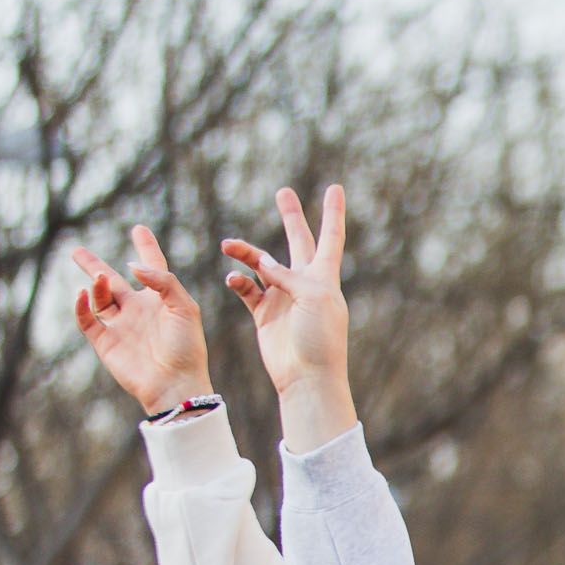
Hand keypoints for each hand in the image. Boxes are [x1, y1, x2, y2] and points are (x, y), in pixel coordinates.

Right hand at [68, 227, 210, 415]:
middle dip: (95, 266)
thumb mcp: (184, 307)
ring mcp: (121, 326)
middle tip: (76, 250)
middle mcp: (138, 310)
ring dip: (96, 283)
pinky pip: (86, 319)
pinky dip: (81, 306)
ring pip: (99, 298)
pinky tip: (84, 292)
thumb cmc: (186, 348)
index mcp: (160, 300)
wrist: (175, 384)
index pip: (152, 267)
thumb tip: (130, 266)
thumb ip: (162, 280)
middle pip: (112, 281)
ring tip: (99, 277)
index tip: (139, 229)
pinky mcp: (106, 342)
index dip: (146, 247)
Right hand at [221, 184, 354, 449]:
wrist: (306, 377)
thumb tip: (261, 261)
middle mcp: (304, 283)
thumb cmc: (318, 339)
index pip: (330, 237)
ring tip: (228, 245)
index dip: (332, 212)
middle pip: (298, 241)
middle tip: (283, 191)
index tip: (336, 187)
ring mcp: (284, 297)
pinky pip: (247, 288)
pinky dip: (238, 280)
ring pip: (261, 263)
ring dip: (245, 251)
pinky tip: (233, 279)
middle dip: (291, 217)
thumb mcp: (312, 298)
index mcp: (324, 277)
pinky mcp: (265, 314)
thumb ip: (287, 275)